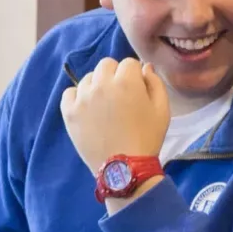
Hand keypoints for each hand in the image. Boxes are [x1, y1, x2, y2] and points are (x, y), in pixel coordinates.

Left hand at [59, 57, 170, 176]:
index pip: (128, 63)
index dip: (134, 75)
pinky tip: (87, 109)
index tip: (136, 90)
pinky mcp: (69, 112)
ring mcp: (83, 97)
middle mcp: (102, 84)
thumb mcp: (162, 110)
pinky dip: (77, 97)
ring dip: (96, 86)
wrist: (124, 168)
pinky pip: (69, 93)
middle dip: (115, 75)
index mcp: (127, 81)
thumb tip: (144, 67)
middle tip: (119, 97)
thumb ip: (155, 83)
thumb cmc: (148, 138)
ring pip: (88, 78)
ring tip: (103, 106)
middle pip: (106, 65)